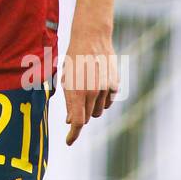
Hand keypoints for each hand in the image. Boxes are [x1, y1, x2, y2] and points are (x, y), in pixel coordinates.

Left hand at [61, 25, 118, 145]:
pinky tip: (96, 86)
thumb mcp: (65, 79)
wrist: (92, 38)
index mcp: (77, 92)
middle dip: (79, 115)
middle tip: (74, 103)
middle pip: (87, 117)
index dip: (72, 135)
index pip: (77, 122)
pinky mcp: (115, 85)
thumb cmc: (73, 58)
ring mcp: (106, 89)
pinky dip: (102, 100)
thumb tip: (69, 121)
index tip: (68, 141)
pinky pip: (108, 101)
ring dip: (91, 107)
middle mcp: (93, 93)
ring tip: (85, 89)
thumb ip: (68, 101)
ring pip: (99, 111)